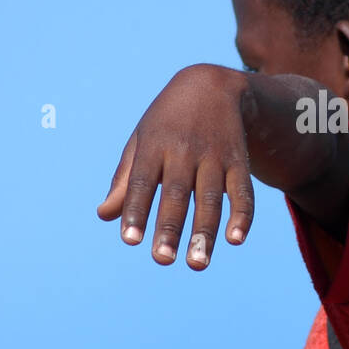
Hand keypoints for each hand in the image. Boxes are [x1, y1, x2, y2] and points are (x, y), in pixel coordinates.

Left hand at [96, 64, 254, 269]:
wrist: (212, 84)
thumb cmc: (167, 122)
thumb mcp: (141, 141)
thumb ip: (125, 180)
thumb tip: (105, 216)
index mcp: (153, 146)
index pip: (142, 182)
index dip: (135, 210)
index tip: (130, 240)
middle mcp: (184, 150)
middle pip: (176, 193)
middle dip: (170, 228)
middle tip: (162, 260)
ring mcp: (214, 155)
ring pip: (210, 197)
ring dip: (205, 232)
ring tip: (198, 264)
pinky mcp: (239, 160)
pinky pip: (242, 190)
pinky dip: (242, 215)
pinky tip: (236, 239)